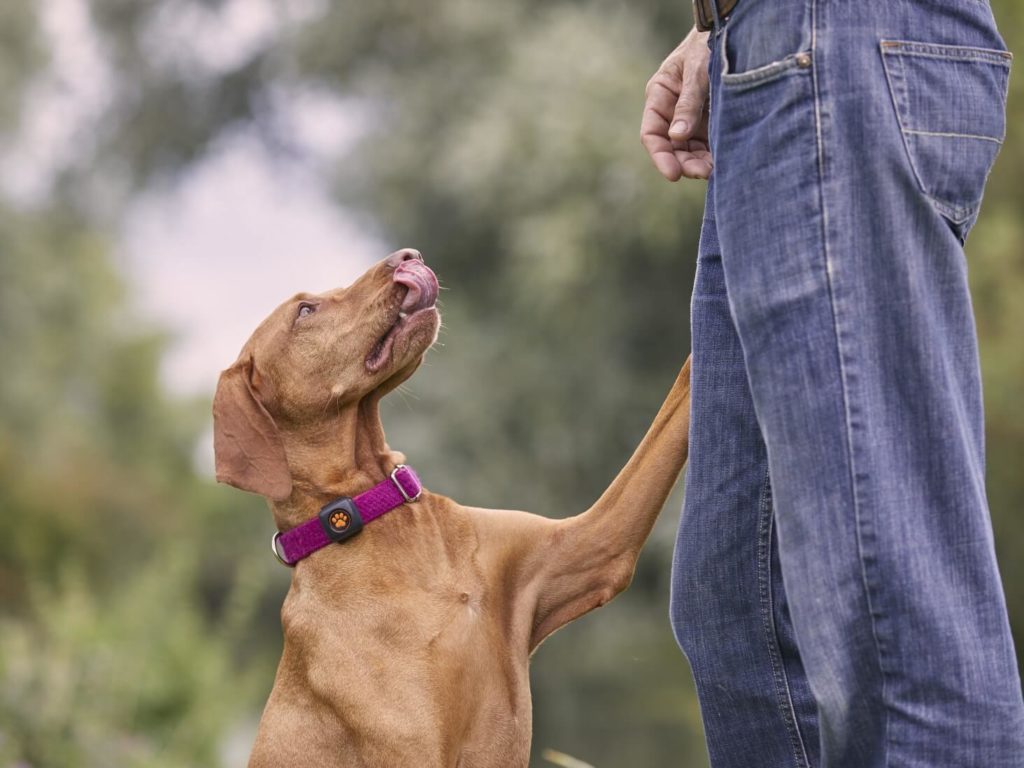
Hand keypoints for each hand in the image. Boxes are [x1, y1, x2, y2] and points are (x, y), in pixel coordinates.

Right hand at [641, 26, 711, 180]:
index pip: (652, 133)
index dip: (660, 156)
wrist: (732, 30)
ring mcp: (691, 117)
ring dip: (699, 162)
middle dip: (684, 162)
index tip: (673, 174)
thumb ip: (688, 103)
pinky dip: (712, 155)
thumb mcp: (697, 70)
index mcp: (660, 95)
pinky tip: (723, 161)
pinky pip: (707, 143)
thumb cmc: (708, 44)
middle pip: (671, 146)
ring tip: (715, 170)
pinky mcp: (709, 120)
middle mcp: (672, 110)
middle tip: (703, 172)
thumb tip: (677, 136)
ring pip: (689, 149)